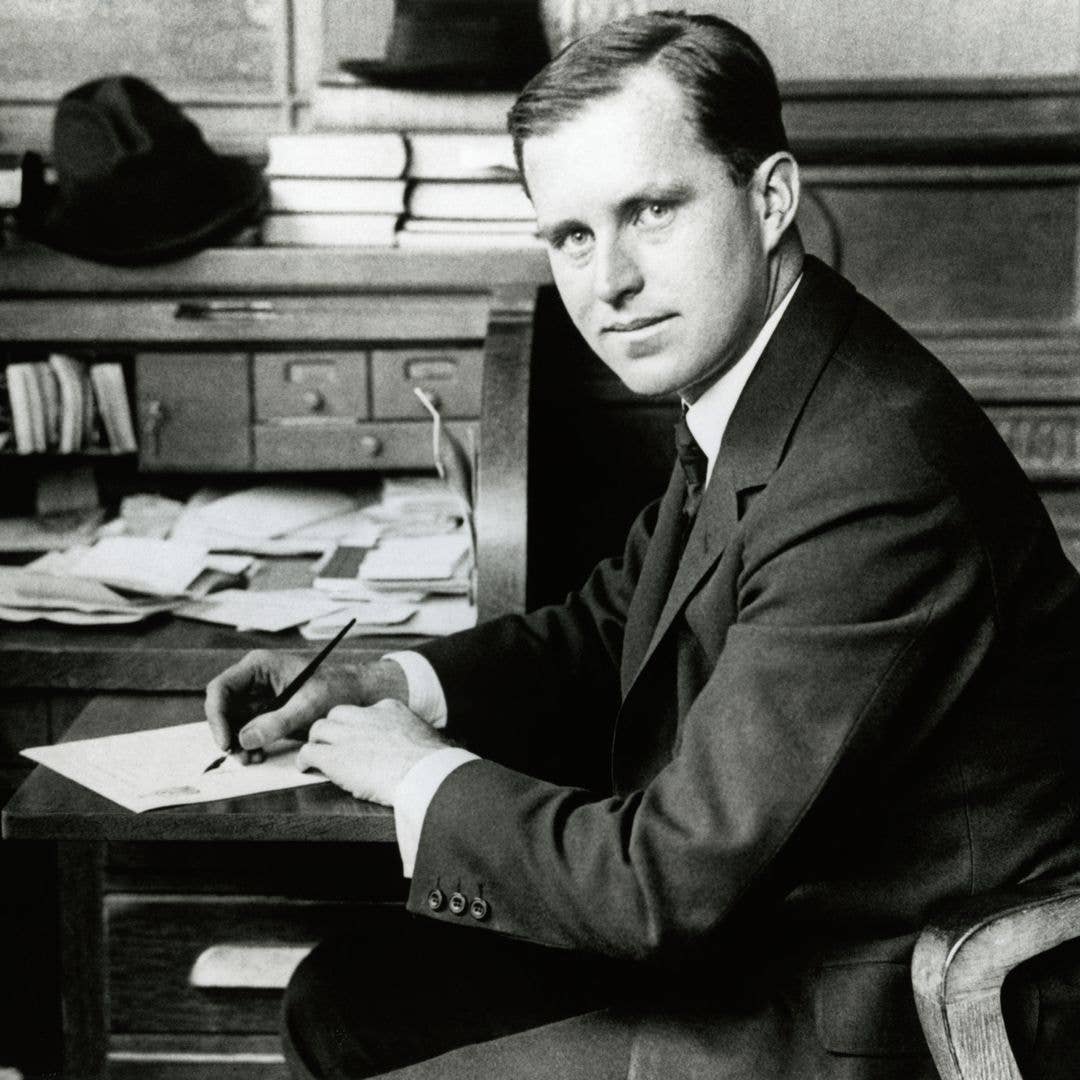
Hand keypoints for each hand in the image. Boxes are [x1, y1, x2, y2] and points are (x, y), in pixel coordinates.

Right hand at [204, 650, 407, 755]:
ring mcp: (257, 695)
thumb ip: (277, 722)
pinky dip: (248, 745)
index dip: (217, 716)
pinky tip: (259, 755)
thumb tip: (245, 739)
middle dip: (228, 734)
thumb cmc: (335, 690)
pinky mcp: (264, 711)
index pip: (221, 688)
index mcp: (259, 666)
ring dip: (237, 743)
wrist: (354, 694)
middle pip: (222, 707)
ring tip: (253, 759)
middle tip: (240, 756)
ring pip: (231, 721)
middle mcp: (253, 679)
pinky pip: (245, 729)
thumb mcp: (308, 706)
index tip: (226, 741)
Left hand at [297, 699, 449, 804]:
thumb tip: (418, 747)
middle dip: (334, 727)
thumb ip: (412, 735)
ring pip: (319, 728)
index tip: (359, 737)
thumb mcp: (425, 736)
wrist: (425, 772)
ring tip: (317, 753)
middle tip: (333, 742)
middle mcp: (365, 716)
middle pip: (338, 714)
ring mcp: (348, 735)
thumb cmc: (432, 762)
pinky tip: (306, 768)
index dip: (358, 725)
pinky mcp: (335, 757)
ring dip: (318, 741)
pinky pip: (309, 752)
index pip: (365, 711)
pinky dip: (305, 760)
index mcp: (389, 709)